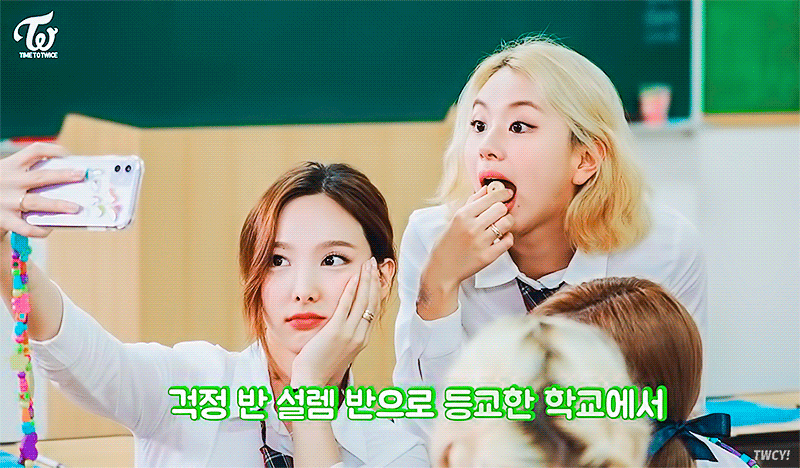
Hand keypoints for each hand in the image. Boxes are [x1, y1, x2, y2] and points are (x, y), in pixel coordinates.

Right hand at [0, 143, 84, 237]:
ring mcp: (6, 201)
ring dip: (58, 205)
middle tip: (81, 176)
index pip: (34, 151)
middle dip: (64, 176)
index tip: (68, 155)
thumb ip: (27, 174)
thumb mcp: (7, 173)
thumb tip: (65, 178)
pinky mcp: (3, 219)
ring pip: (36, 202)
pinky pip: (25, 227)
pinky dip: (39, 229)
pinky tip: (50, 229)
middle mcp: (9, 181)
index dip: (53, 150)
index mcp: (10, 166)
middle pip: (40, 176)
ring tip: (75, 208)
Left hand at [290, 257, 379, 386]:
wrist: (313, 383)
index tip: (376, 275)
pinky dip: (351, 290)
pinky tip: (353, 278)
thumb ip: (344, 334)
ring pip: (363, 301)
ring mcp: (350, 334)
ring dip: (366, 280)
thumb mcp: (339, 349)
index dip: (376, 289)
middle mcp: (360, 335)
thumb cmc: (321, 367)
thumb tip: (343, 322)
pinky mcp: (336, 332)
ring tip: (367, 264)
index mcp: (362, 339)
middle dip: (374, 280)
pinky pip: (346, 307)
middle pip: (372, 302)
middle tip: (373, 263)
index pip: (374, 309)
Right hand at [416, 186, 513, 319]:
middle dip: (503, 209)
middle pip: (501, 209)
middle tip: (501, 213)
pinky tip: (501, 238)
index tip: (507, 193)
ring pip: (506, 223)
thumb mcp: (454, 219)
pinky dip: (507, 238)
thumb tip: (486, 189)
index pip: (489, 198)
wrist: (442, 270)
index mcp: (462, 215)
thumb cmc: (447, 244)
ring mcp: (480, 242)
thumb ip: (471, 202)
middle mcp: (472, 227)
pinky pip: (508, 241)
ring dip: (507, 223)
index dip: (502, 193)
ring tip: (501, 226)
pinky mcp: (488, 256)